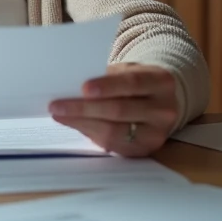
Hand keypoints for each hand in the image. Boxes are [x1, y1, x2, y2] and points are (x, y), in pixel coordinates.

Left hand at [48, 63, 178, 157]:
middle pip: (120, 110)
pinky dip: (91, 134)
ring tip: (60, 116)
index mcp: (161, 82)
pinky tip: (75, 125)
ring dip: (82, 123)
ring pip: (114, 131)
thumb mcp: (129, 71)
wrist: (162, 102)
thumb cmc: (137, 82)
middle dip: (84, 108)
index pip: (132, 83)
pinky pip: (113, 145)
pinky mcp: (146, 150)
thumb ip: (108, 77)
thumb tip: (72, 88)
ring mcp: (157, 133)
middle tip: (57, 106)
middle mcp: (164, 110)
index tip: (82, 88)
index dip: (107, 86)